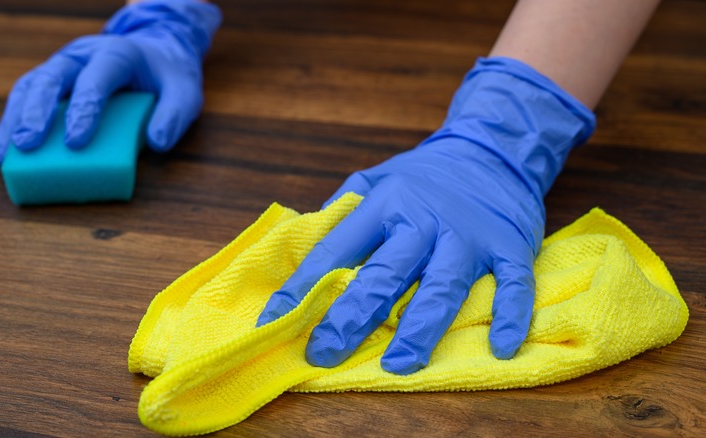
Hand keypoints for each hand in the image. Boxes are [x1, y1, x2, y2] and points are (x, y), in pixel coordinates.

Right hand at [0, 0, 220, 163]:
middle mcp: (83, 55)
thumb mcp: (185, 93)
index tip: (75, 142)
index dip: (83, 109)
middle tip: (28, 144)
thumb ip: (175, 116)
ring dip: (16, 117)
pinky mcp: (53, 81)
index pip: (95, 79)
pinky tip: (7, 150)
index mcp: (117, 54)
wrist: (157, 54)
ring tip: (8, 153)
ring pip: (31, 85)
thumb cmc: (168, 78)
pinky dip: (14, 120)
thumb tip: (157, 143)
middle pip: (52, 77)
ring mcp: (64, 66)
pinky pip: (27, 97)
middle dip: (37, 112)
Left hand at [256, 57, 595, 374]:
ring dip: (419, 329)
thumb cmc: (425, 174)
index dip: (303, 286)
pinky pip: (513, 284)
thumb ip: (344, 210)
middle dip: (351, 316)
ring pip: (441, 286)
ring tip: (397, 365)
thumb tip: (306, 245)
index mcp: (385, 203)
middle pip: (384, 273)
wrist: (493, 147)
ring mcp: (468, 234)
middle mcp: (424, 219)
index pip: (335, 249)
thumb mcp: (377, 178)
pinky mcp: (510, 245)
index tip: (276, 320)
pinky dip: (511, 315)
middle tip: (325, 352)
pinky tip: (501, 347)